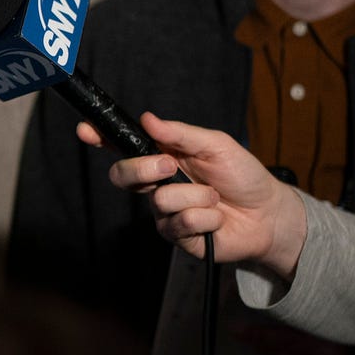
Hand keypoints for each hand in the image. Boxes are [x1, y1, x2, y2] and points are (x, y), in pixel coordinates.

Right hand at [94, 112, 307, 274]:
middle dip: (144, 168)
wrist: (268, 214)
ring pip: (159, 200)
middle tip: (170, 166)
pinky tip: (216, 218)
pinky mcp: (176, 236)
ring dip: (195, 197)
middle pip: (123, 175)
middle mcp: (157, 184)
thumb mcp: (216, 145)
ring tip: (214, 198)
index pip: (123, 147)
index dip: (100, 138)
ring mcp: (164, 211)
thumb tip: (149, 119)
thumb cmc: (243, 176)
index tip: (86, 130)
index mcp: (162, 156)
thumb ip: (181, 133)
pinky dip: (205, 218)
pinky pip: (179, 223)